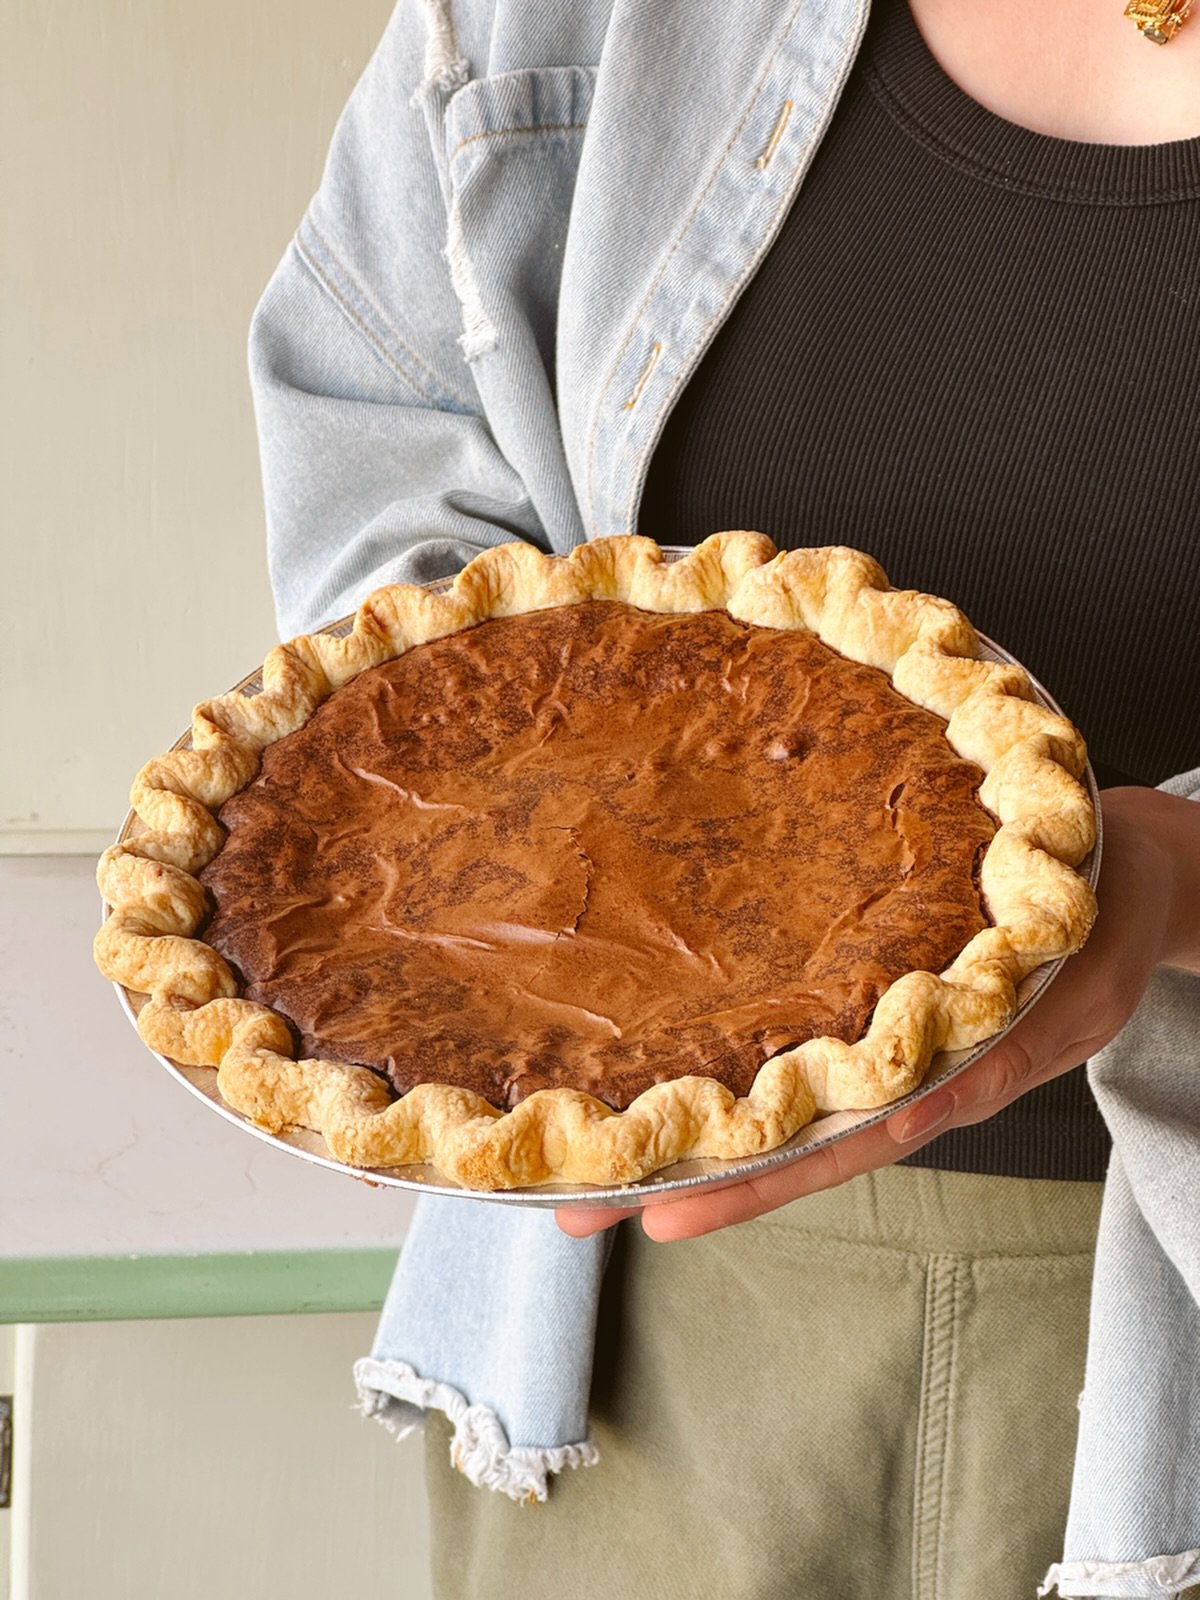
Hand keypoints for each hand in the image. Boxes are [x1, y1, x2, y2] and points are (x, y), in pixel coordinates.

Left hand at [557, 785, 1199, 1243]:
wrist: (1117, 872)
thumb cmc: (1088, 936)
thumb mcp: (1058, 1005)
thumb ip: (985, 1062)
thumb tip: (896, 1123)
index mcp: (930, 1076)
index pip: (823, 1149)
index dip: (742, 1186)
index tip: (656, 1214)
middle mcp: (881, 1064)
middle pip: (767, 1133)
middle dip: (673, 1171)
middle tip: (573, 1207)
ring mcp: (866, 1029)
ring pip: (764, 1089)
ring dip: (678, 1121)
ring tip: (577, 1147)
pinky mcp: (862, 987)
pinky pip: (791, 1030)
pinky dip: (724, 1053)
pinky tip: (653, 1062)